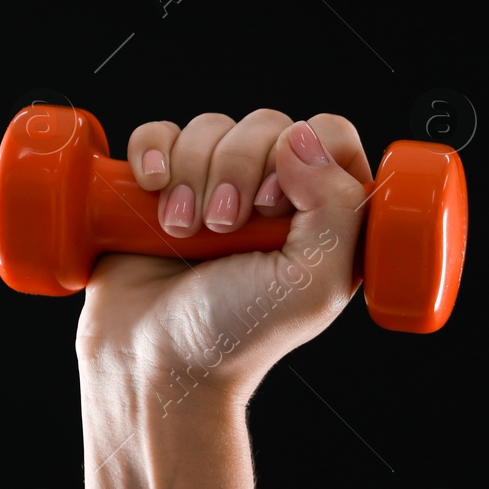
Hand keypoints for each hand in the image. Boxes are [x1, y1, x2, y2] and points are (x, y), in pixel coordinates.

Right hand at [73, 109, 372, 403]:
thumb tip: (301, 137)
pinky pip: (159, 133)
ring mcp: (217, 187)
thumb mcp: (313, 284)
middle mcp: (276, 197)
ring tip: (184, 231)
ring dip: (192, 172)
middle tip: (224, 227)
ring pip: (212, 126)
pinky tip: (152, 190)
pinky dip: (152, 152)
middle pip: (268, 125)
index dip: (303, 155)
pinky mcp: (162, 187)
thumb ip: (336, 208)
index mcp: (327, 217)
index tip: (275, 206)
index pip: (331, 136)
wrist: (156, 364)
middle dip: (238, 169)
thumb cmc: (239, 335)